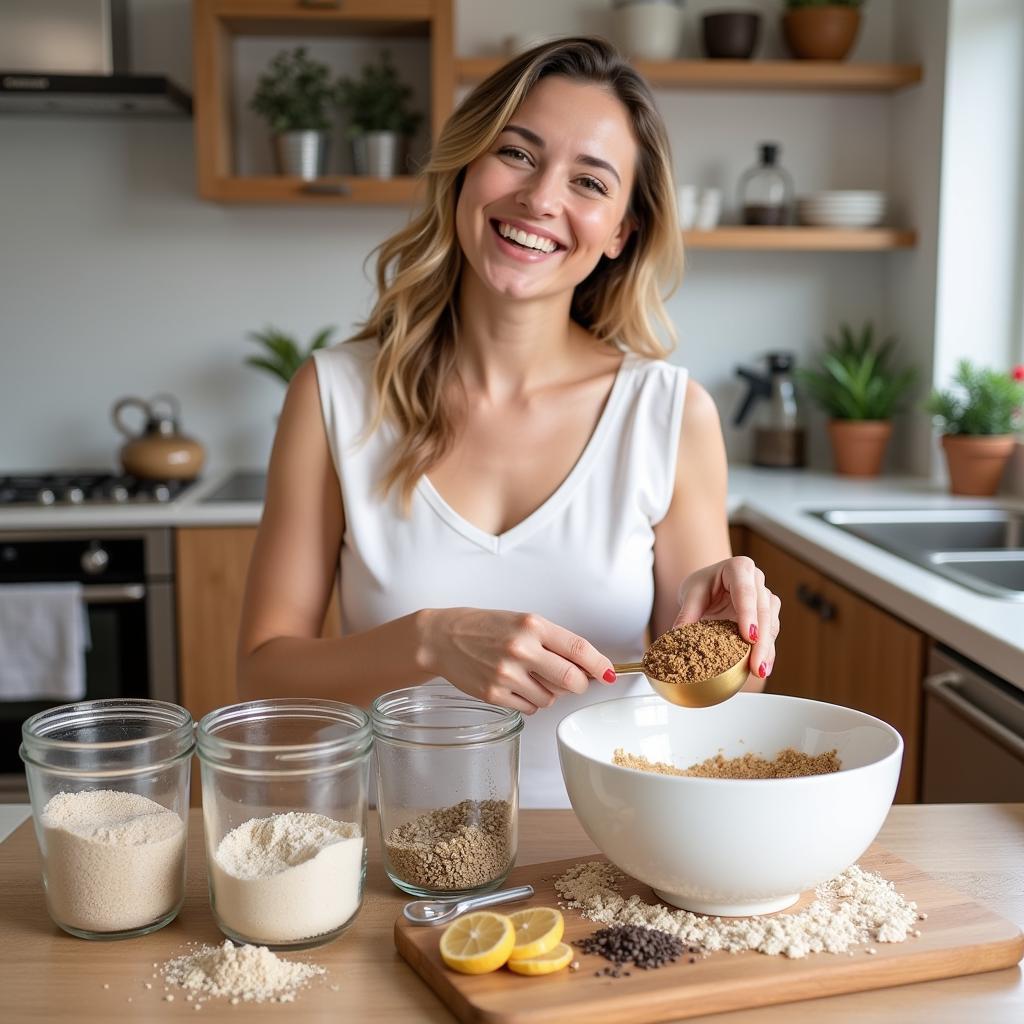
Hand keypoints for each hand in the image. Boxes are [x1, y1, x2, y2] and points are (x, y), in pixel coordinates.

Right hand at [420, 608, 616, 714]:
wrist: (442, 639)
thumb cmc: (485, 627)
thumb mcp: (521, 622)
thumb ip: (553, 642)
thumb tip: (587, 668)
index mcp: (532, 626)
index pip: (578, 648)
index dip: (600, 664)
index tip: (609, 673)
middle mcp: (521, 649)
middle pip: (572, 680)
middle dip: (580, 685)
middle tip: (575, 682)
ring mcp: (506, 674)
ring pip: (551, 698)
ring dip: (550, 693)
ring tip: (529, 676)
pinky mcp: (493, 694)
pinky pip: (530, 708)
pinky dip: (530, 701)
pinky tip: (516, 685)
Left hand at [672, 557, 780, 683]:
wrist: (710, 586)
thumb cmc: (702, 585)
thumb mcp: (691, 594)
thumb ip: (686, 614)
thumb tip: (675, 638)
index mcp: (739, 568)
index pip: (745, 592)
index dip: (748, 614)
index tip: (749, 637)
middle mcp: (757, 580)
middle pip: (762, 611)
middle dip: (761, 641)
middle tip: (756, 665)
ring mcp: (765, 597)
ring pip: (771, 623)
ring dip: (767, 649)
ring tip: (759, 671)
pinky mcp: (769, 614)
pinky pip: (770, 634)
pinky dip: (767, 652)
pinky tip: (762, 669)